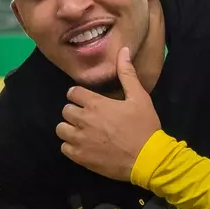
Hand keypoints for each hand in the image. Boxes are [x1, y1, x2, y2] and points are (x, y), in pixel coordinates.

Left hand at [57, 46, 160, 180]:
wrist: (147, 158)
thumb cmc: (144, 126)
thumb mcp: (140, 97)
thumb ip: (127, 74)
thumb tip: (123, 50)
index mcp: (96, 103)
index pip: (73, 92)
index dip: (78, 95)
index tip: (85, 100)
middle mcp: (84, 119)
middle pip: (65, 110)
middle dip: (74, 111)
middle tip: (86, 117)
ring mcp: (80, 139)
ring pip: (61, 129)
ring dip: (69, 128)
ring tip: (82, 131)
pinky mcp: (80, 156)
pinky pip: (64, 148)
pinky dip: (70, 146)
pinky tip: (82, 146)